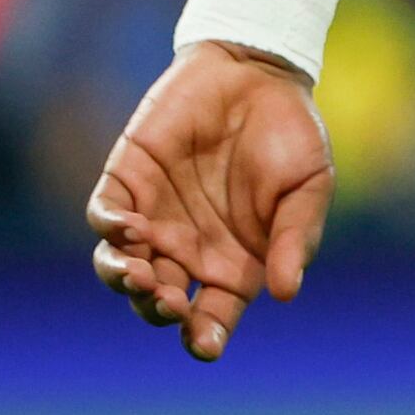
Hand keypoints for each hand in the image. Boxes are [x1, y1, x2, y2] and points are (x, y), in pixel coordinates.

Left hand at [88, 40, 334, 361]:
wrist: (257, 70)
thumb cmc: (292, 133)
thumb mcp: (309, 186)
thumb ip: (297, 237)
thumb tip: (285, 293)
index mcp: (234, 265)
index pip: (211, 319)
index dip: (204, 338)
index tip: (205, 343)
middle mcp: (187, 252)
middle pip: (157, 303)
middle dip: (157, 311)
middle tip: (168, 299)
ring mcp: (153, 220)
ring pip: (120, 270)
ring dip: (123, 280)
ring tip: (139, 272)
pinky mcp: (127, 182)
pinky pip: (104, 219)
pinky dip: (110, 230)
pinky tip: (130, 227)